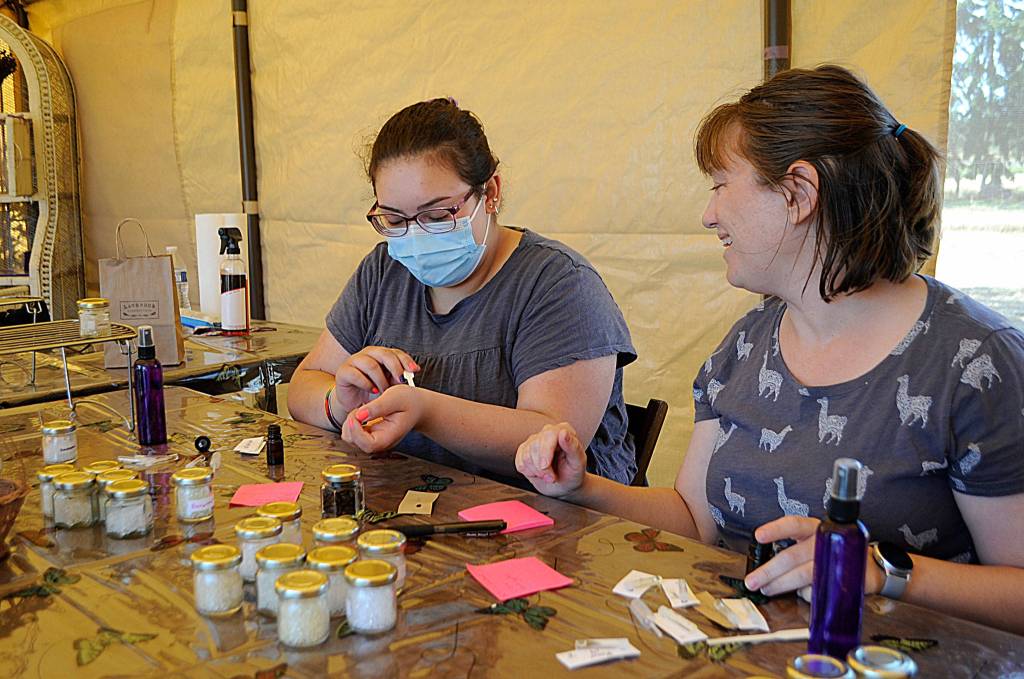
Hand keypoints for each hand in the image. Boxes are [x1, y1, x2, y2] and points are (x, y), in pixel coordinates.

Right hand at [334, 346, 418, 413]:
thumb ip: (399, 377)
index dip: (405, 360)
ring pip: (371, 364)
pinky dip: (366, 383)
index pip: (395, 352)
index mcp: (380, 354)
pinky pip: (356, 374)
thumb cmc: (373, 391)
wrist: (353, 402)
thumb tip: (415, 370)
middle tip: (401, 381)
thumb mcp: (389, 384)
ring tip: (385, 392)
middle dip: (395, 367)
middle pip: (383, 354)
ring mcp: (354, 361)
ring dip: (381, 380)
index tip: (415, 371)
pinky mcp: (343, 372)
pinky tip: (373, 391)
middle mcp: (367, 354)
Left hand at [340, 384, 423, 453]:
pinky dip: (353, 423)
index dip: (357, 432)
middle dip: (351, 425)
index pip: (369, 444)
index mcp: (390, 436)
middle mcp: (381, 442)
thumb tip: (360, 415)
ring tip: (362, 410)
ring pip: (351, 439)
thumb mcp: (396, 397)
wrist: (417, 406)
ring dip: (350, 423)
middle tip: (360, 409)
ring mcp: (375, 440)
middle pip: (356, 443)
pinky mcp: (370, 436)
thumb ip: (378, 407)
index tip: (356, 415)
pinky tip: (362, 413)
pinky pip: (353, 434)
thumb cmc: (410, 402)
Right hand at [514, 423, 587, 497]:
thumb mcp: (578, 462)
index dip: (545, 452)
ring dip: (537, 472)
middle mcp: (547, 432)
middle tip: (552, 478)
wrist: (564, 485)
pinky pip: (520, 462)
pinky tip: (539, 473)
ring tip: (548, 477)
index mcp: (563, 430)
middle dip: (542, 467)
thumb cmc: (573, 472)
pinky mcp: (524, 450)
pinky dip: (529, 472)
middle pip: (535, 446)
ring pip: (526, 455)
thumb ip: (573, 446)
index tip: (545, 465)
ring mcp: (534, 441)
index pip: (549, 434)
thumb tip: (563, 433)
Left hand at [744, 516, 883, 597]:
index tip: (759, 536)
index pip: (793, 524)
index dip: (776, 529)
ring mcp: (833, 560)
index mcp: (814, 528)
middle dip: (770, 571)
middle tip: (753, 581)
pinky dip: (806, 594)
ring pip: (804, 574)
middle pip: (792, 556)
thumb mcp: (812, 542)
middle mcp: (823, 541)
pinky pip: (819, 589)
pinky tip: (800, 594)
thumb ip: (792, 550)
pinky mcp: (842, 578)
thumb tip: (765, 568)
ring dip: (782, 584)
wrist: (869, 564)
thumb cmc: (832, 551)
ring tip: (767, 589)